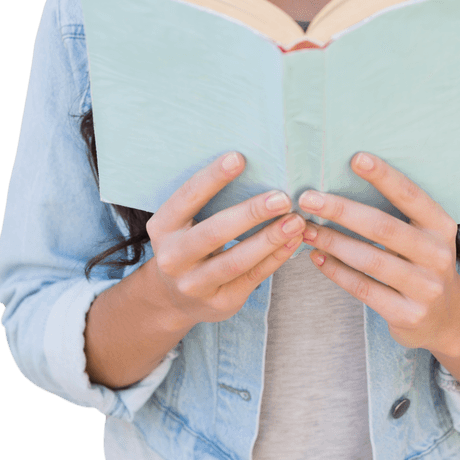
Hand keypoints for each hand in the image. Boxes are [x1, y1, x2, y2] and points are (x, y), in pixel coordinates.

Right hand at [146, 152, 306, 328]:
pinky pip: (252, 277)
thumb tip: (248, 164)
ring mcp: (195, 284)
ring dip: (270, 239)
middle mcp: (173, 257)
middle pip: (214, 232)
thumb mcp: (181, 223)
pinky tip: (293, 241)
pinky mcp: (220, 302)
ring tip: (295, 221)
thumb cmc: (187, 244)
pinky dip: (275, 258)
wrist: (173, 298)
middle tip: (281, 197)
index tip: (239, 158)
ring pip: (236, 260)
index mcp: (163, 227)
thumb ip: (205, 201)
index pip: (188, 197)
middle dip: (250, 213)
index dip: (213, 177)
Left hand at [297, 153, 459, 354]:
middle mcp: (438, 255)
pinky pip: (363, 289)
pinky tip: (317, 257)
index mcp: (441, 227)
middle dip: (341, 210)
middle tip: (308, 199)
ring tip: (306, 229)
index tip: (356, 158)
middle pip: (383, 228)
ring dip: (332, 242)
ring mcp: (425, 288)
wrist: (447, 317)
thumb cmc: (422, 262)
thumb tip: (345, 181)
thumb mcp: (424, 235)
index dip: (384, 176)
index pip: (411, 196)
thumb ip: (396, 214)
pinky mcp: (408, 315)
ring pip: (369, 260)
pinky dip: (336, 271)